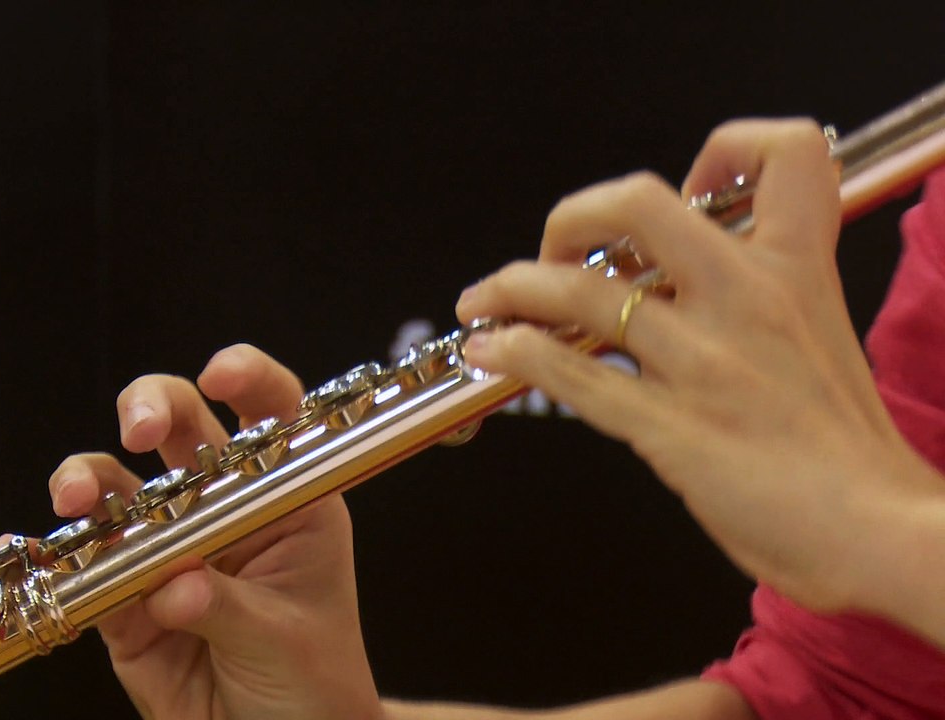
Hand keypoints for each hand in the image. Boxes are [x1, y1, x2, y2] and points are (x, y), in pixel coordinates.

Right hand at [48, 344, 381, 719]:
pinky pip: (82, 565)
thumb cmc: (313, 685)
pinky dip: (56, 553)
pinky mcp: (122, 596)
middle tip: (138, 428)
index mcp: (287, 499)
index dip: (247, 379)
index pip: (273, 415)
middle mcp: (223, 509)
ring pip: (117, 486)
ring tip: (80, 498)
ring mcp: (167, 547)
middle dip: (149, 408)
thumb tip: (175, 584)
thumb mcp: (285, 641)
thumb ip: (227, 608)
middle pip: (178, 427)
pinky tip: (39, 548)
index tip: (221, 373)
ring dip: (89, 478)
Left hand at [455, 119, 942, 613]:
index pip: (781, 155)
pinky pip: (569, 372)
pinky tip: (492, 352)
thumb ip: (760, 303)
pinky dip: (514, 352)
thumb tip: (681, 293)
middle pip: (636, 202)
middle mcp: (746, 299)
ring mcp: (703, 361)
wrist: (883, 533)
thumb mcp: (823, 340)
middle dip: (573, 215)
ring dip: (512, 287)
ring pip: (579, 290)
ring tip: (485, 301)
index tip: (686, 189)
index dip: (723, 151)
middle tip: (554, 249)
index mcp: (795, 272)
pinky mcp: (669, 426)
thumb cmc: (850, 452)